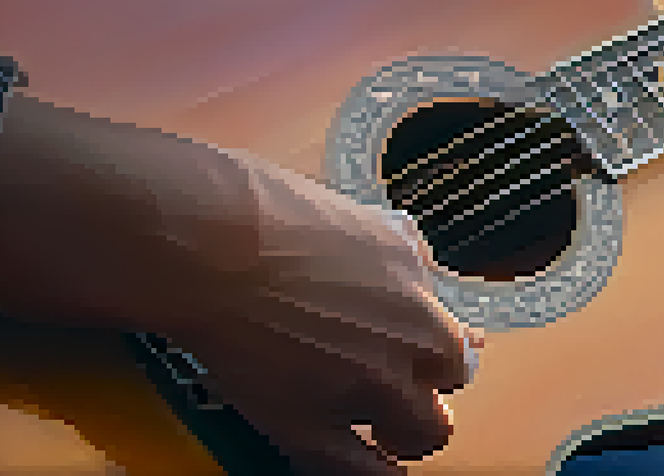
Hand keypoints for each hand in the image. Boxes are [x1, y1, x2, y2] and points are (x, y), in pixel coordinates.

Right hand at [0, 97, 478, 474]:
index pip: (460, 337)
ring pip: (422, 431)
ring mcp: (364, 386)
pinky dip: (376, 471)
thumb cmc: (263, 214)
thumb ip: (400, 250)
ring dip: (408, 428)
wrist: (203, 242)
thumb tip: (415, 263)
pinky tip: (376, 468)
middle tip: (407, 382)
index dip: (445, 346)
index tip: (435, 349)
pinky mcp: (311, 425)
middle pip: (452, 378)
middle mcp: (404, 336)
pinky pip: (364, 470)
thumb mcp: (358, 217)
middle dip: (430, 383)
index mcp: (415, 282)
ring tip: (389, 427)